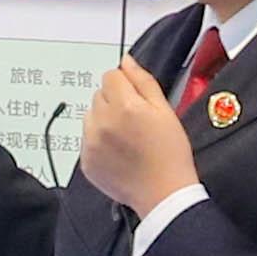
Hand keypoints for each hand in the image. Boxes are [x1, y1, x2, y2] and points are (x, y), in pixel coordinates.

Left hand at [76, 59, 198, 210]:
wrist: (163, 194)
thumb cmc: (170, 153)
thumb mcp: (165, 110)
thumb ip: (143, 81)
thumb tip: (126, 61)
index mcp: (124, 106)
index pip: (111, 75)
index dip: (126, 85)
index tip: (137, 100)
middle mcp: (103, 122)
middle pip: (99, 94)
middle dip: (114, 101)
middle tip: (135, 122)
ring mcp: (91, 143)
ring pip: (90, 115)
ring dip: (104, 120)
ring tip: (126, 139)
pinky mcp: (86, 161)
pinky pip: (87, 139)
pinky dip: (99, 142)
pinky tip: (118, 153)